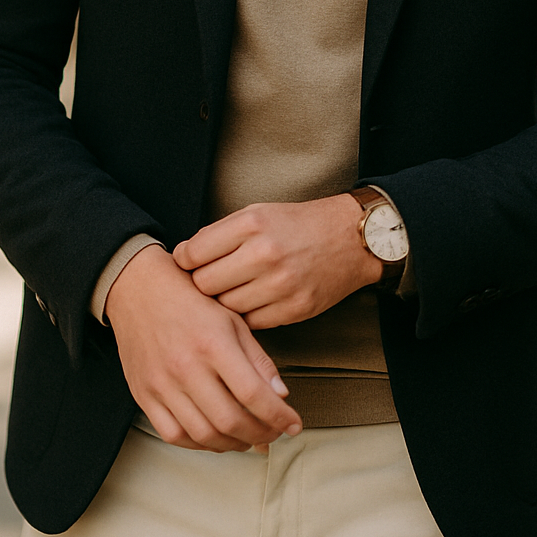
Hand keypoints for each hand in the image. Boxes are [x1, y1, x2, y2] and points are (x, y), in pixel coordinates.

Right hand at [104, 244, 302, 451]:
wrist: (138, 289)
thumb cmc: (189, 299)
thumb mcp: (232, 319)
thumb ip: (257, 359)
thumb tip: (280, 396)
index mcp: (212, 343)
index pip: (253, 393)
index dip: (278, 416)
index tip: (293, 424)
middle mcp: (185, 366)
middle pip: (230, 420)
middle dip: (260, 434)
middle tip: (273, 433)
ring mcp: (161, 384)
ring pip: (203, 435)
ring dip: (233, 443)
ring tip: (248, 437)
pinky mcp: (143, 395)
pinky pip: (173, 435)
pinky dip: (199, 444)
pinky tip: (216, 436)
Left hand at [173, 195, 382, 328]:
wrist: (351, 239)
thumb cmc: (300, 225)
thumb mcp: (258, 213)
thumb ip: (221, 234)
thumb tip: (185, 258)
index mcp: (251, 224)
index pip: (193, 253)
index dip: (185, 261)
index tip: (188, 263)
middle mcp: (265, 253)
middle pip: (205, 284)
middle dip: (203, 284)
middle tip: (212, 279)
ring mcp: (281, 284)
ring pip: (226, 307)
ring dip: (226, 301)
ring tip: (236, 288)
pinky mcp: (294, 309)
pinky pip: (251, 323)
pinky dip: (249, 314)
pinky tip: (256, 299)